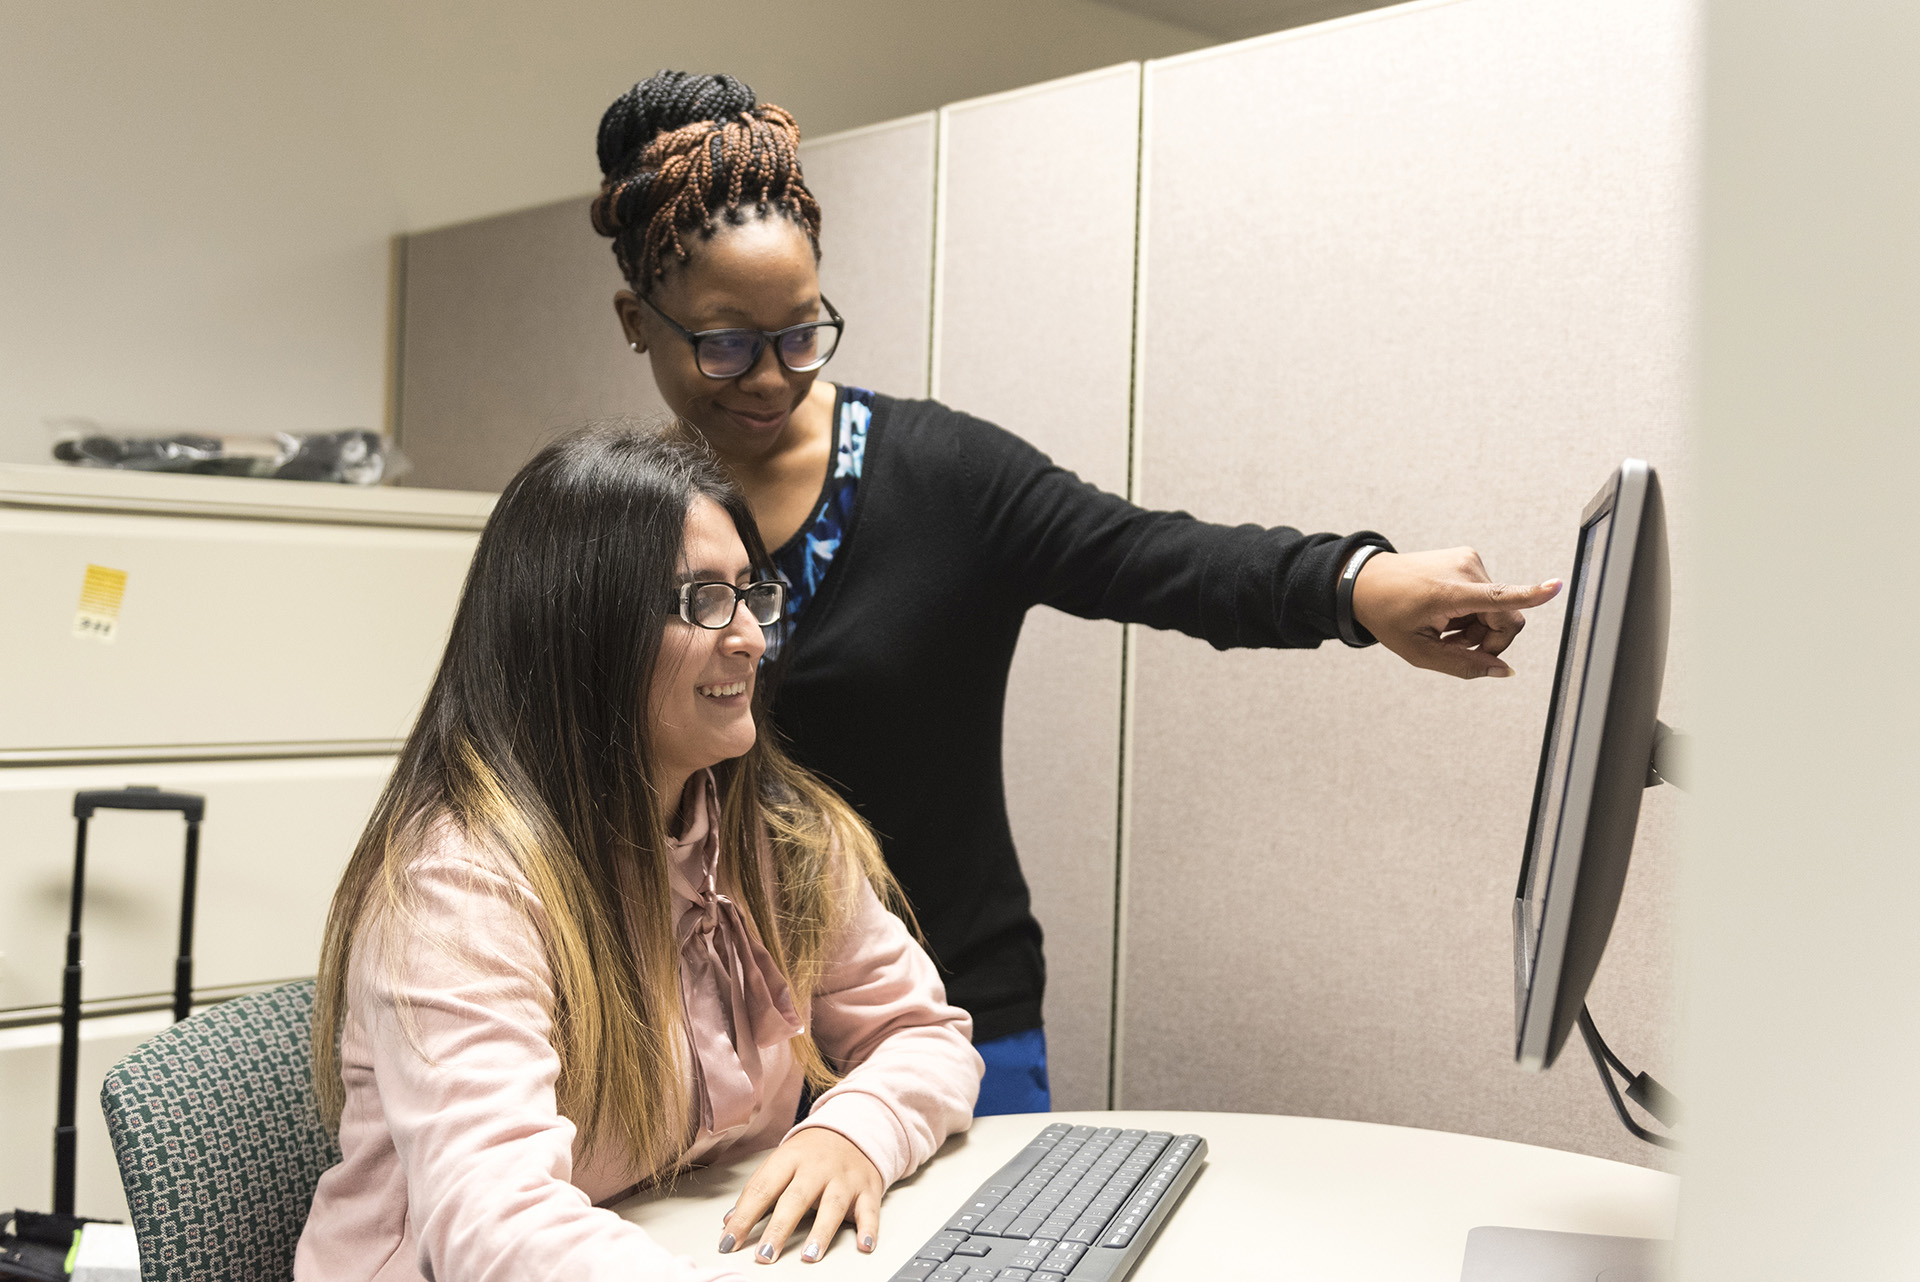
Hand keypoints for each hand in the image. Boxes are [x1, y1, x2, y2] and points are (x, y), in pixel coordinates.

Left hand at [718, 1127, 882, 1263]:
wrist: (855, 1130)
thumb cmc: (812, 1152)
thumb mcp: (781, 1161)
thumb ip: (757, 1189)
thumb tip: (729, 1220)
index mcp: (790, 1158)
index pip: (762, 1188)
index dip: (744, 1216)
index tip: (729, 1242)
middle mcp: (817, 1168)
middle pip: (796, 1198)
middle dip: (779, 1228)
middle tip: (765, 1254)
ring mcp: (844, 1179)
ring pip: (833, 1205)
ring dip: (821, 1232)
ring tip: (809, 1255)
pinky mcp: (867, 1189)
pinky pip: (870, 1211)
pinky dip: (869, 1229)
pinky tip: (864, 1246)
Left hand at [1350, 548, 1560, 678]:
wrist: (1367, 581)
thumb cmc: (1388, 615)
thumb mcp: (1419, 652)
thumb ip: (1462, 665)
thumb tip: (1503, 671)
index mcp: (1448, 592)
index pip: (1498, 596)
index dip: (1532, 594)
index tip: (1556, 586)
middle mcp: (1464, 569)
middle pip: (1507, 618)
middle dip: (1489, 639)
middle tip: (1454, 645)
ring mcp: (1468, 559)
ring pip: (1499, 608)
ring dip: (1477, 626)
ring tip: (1444, 628)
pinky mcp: (1469, 558)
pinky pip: (1488, 594)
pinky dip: (1472, 611)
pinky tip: (1447, 613)